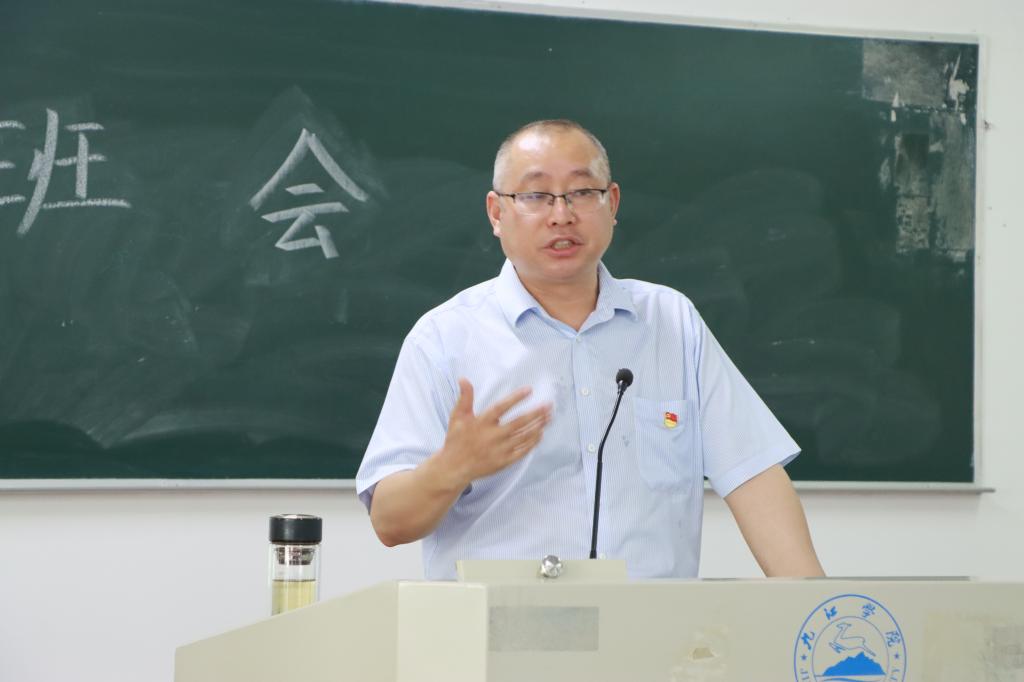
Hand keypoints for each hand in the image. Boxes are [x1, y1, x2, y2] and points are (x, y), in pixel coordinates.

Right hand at [435, 378, 551, 488]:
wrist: (454, 467)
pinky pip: (522, 451)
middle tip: (548, 405)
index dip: (515, 398)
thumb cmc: (456, 440)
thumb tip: (464, 379)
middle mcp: (492, 436)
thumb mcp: (457, 417)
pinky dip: (532, 443)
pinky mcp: (504, 461)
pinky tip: (540, 434)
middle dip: (536, 413)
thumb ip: (465, 398)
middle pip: (518, 423)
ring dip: (538, 426)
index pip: (501, 407)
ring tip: (548, 417)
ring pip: (523, 437)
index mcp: (481, 423)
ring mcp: (499, 450)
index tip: (529, 390)